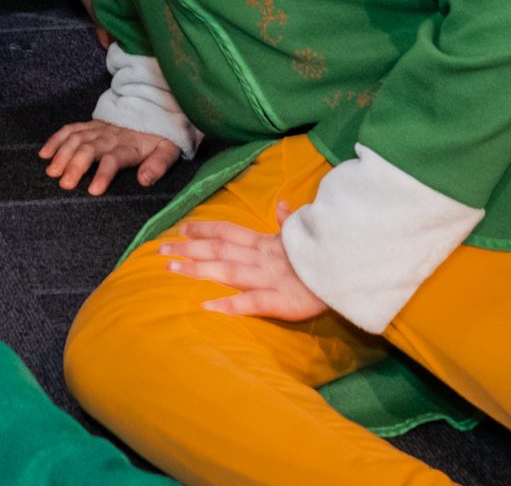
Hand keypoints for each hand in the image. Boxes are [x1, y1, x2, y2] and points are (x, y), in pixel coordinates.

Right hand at [39, 119, 180, 195]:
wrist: (153, 110)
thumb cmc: (159, 138)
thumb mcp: (168, 151)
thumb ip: (158, 165)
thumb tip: (144, 181)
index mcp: (129, 146)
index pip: (114, 159)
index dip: (103, 174)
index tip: (93, 191)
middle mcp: (110, 136)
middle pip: (89, 149)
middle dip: (75, 165)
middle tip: (64, 184)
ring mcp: (97, 129)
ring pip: (75, 138)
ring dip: (62, 154)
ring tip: (51, 172)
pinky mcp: (89, 125)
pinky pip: (69, 130)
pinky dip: (55, 140)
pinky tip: (44, 153)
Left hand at [160, 207, 329, 320]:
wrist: (352, 270)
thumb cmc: (327, 253)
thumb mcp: (305, 234)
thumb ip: (288, 222)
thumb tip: (281, 203)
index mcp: (267, 243)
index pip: (229, 231)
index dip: (203, 229)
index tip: (180, 228)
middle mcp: (262, 257)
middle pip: (219, 249)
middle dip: (188, 249)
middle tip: (158, 253)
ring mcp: (270, 278)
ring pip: (227, 271)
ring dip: (198, 269)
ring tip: (171, 270)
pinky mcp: (282, 301)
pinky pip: (252, 302)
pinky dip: (230, 304)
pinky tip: (207, 307)